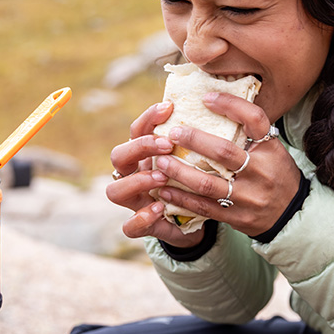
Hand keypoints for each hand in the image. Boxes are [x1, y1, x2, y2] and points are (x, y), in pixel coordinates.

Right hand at [107, 101, 206, 247]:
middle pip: (118, 156)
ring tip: (162, 177)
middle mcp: (133, 176)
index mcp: (145, 156)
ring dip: (138, 181)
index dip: (148, 118)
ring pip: (115, 191)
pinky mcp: (142, 225)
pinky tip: (159, 209)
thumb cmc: (194, 182)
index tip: (169, 108)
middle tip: (168, 145)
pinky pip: (129, 226)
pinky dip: (140, 218)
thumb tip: (218, 107)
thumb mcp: (195, 160)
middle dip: (141, 147)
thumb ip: (196, 142)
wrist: (195, 220)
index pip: (136, 130)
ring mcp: (135, 201)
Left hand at [150, 91, 302, 238]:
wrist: (292, 216)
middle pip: (224, 151)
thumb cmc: (276, 175)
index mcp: (271, 150)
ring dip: (179, 172)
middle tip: (172, 133)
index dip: (230, 105)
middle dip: (194, 140)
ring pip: (207, 183)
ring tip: (161, 162)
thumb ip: (250, 135)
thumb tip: (217, 105)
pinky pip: (203, 207)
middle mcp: (260, 171)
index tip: (206, 98)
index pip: (255, 119)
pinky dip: (182, 199)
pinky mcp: (236, 216)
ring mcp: (248, 196)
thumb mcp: (273, 151)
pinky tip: (165, 191)